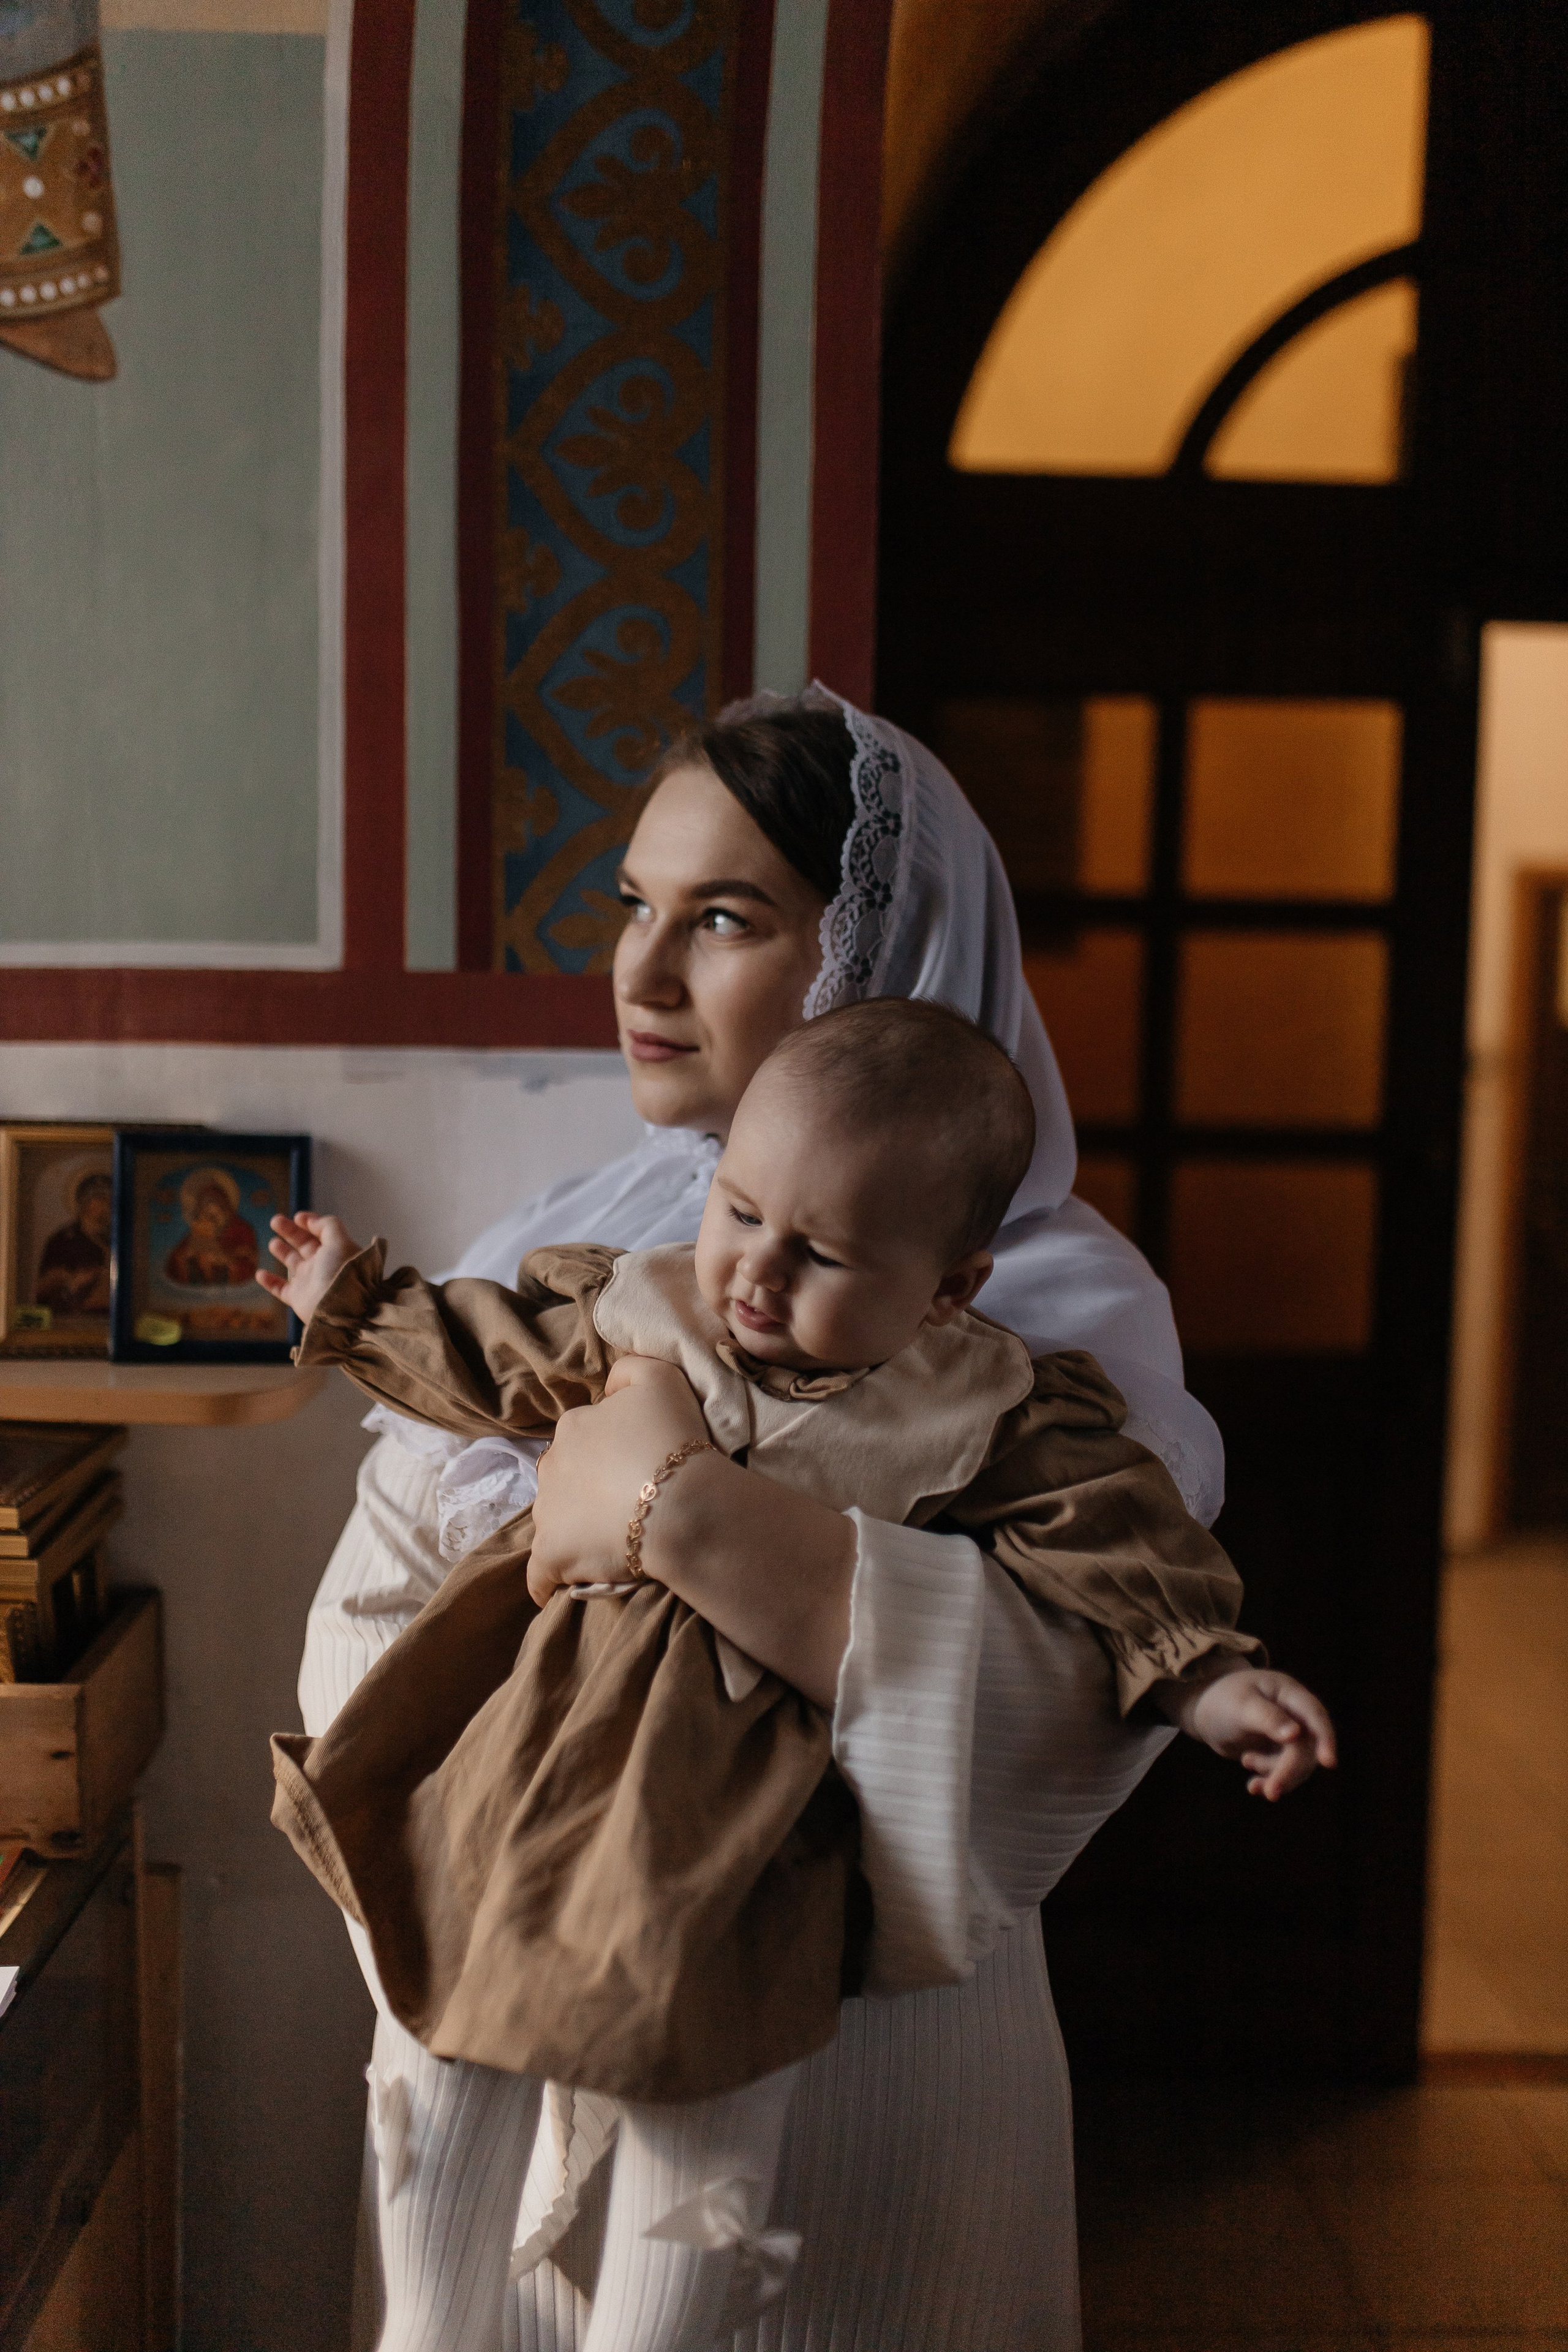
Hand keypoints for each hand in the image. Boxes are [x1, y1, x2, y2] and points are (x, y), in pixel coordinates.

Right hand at [257, 1211, 363, 1326]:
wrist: (338, 1308)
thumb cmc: (340, 1272)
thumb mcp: (339, 1241)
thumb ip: (327, 1225)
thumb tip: (310, 1220)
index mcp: (336, 1250)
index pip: (322, 1232)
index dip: (311, 1222)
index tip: (297, 1216)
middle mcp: (323, 1265)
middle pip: (305, 1244)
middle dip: (290, 1231)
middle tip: (275, 1220)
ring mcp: (310, 1282)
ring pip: (293, 1263)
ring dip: (283, 1251)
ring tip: (273, 1243)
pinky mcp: (298, 1298)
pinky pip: (281, 1289)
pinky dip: (270, 1282)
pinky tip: (260, 1273)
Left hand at [527, 1356, 707, 1606]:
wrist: (682, 1505)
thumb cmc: (674, 1440)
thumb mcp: (661, 1378)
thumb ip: (628, 1370)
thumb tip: (607, 1387)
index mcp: (573, 1426)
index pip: (584, 1437)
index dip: (611, 1451)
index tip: (637, 1466)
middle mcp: (551, 1465)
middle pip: (564, 1478)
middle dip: (586, 1488)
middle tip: (626, 1504)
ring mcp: (547, 1512)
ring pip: (553, 1519)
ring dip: (574, 1527)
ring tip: (609, 1542)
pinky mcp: (551, 1555)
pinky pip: (540, 1574)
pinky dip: (548, 1581)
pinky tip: (560, 1589)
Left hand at [1171, 1667, 1336, 1800]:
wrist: (1204, 1712)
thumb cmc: (1222, 1701)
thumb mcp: (1240, 1706)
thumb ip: (1267, 1718)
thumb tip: (1296, 1735)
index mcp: (1289, 1693)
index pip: (1315, 1716)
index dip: (1326, 1738)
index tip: (1328, 1763)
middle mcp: (1296, 1714)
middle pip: (1306, 1748)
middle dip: (1288, 1771)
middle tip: (1270, 1792)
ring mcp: (1290, 1735)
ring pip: (1298, 1765)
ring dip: (1276, 1775)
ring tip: (1247, 1762)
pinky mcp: (1280, 1752)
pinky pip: (1285, 1772)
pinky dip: (1270, 1781)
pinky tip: (1253, 1786)